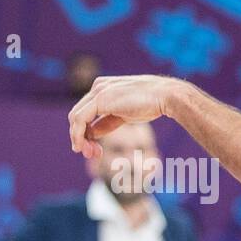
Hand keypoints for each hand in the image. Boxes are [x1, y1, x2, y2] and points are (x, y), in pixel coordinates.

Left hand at [68, 76, 182, 158]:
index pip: (85, 112)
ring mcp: (98, 91)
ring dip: (78, 138)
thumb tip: (92, 133)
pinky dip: (78, 134)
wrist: (165, 96)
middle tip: (89, 154)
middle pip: (77, 114)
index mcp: (102, 88)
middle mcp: (98, 87)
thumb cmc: (150, 104)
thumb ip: (107, 121)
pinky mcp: (101, 99)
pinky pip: (80, 119)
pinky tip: (83, 146)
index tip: (94, 149)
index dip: (84, 132)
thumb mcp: (124, 115)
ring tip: (88, 153)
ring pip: (75, 117)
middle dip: (79, 137)